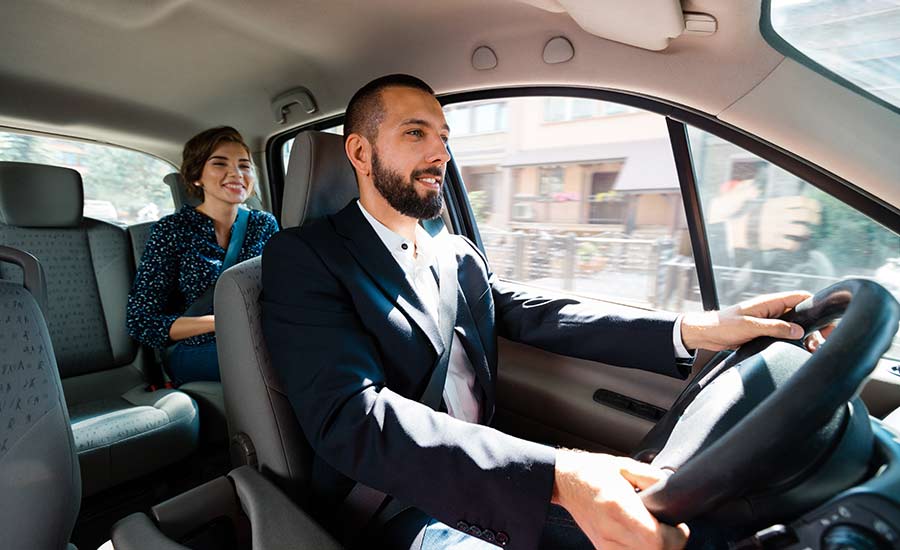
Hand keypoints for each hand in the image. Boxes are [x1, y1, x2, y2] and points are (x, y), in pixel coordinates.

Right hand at [552, 450, 688, 549]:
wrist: (565, 482)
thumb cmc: (591, 472)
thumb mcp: (624, 466)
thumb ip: (652, 477)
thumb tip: (672, 487)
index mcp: (618, 507)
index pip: (657, 539)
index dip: (676, 535)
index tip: (678, 524)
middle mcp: (612, 530)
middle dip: (672, 544)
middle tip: (670, 528)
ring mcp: (606, 544)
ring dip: (657, 549)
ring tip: (657, 532)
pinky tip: (642, 538)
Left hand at [681, 291, 830, 351]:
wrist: (706, 334)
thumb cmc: (723, 326)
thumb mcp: (750, 326)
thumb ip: (775, 327)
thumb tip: (800, 330)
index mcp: (769, 302)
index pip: (800, 297)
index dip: (817, 304)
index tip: (829, 319)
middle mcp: (772, 310)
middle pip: (802, 313)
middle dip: (816, 324)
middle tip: (824, 340)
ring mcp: (769, 321)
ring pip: (795, 325)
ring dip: (806, 335)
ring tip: (814, 349)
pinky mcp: (765, 332)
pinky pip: (785, 334)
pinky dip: (795, 341)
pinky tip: (801, 350)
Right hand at [707, 182, 821, 250]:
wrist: (734, 231)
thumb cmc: (747, 217)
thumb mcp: (759, 203)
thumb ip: (772, 199)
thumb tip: (777, 194)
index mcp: (776, 204)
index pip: (801, 201)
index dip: (813, 205)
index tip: (817, 210)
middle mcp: (779, 215)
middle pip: (805, 215)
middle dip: (815, 219)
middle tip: (816, 222)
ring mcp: (777, 229)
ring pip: (802, 230)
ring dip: (807, 232)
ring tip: (806, 234)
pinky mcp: (774, 241)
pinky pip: (792, 244)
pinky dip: (796, 245)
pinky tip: (794, 245)